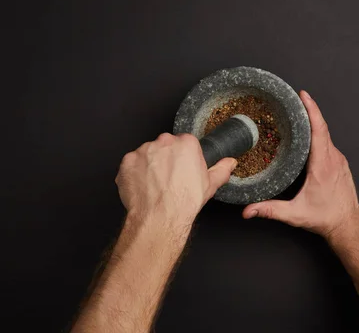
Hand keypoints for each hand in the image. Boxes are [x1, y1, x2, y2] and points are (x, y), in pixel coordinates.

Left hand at [116, 133, 236, 226]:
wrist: (160, 216)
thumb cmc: (184, 202)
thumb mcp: (210, 185)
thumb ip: (221, 169)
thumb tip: (230, 163)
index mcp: (186, 144)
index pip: (184, 143)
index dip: (183, 158)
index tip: (182, 169)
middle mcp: (164, 142)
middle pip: (165, 145)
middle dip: (165, 159)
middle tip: (168, 178)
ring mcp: (144, 150)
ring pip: (147, 154)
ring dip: (149, 165)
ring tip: (154, 185)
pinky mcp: (127, 161)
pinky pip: (131, 164)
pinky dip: (134, 174)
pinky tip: (142, 187)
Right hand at [242, 91, 358, 244]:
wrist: (348, 225)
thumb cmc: (325, 218)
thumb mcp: (295, 214)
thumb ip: (270, 210)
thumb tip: (248, 211)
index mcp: (323, 166)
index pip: (319, 130)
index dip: (312, 110)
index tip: (303, 95)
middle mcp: (333, 159)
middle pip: (322, 126)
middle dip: (309, 109)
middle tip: (296, 96)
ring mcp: (339, 160)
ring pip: (326, 134)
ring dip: (314, 120)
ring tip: (299, 110)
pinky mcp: (340, 163)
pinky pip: (329, 141)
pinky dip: (319, 132)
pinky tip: (308, 132)